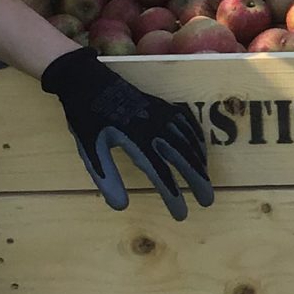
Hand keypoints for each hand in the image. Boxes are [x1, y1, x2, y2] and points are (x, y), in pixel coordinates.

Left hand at [39, 47, 213, 216]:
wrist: (86, 79)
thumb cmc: (86, 117)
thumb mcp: (90, 150)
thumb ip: (106, 178)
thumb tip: (121, 206)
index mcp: (137, 140)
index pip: (161, 174)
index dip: (173, 196)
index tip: (181, 214)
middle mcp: (155, 126)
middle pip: (183, 157)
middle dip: (197, 180)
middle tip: (208, 201)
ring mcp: (161, 113)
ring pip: (188, 140)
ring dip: (199, 162)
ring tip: (206, 180)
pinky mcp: (161, 104)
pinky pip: (186, 122)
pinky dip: (196, 138)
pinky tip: (199, 149)